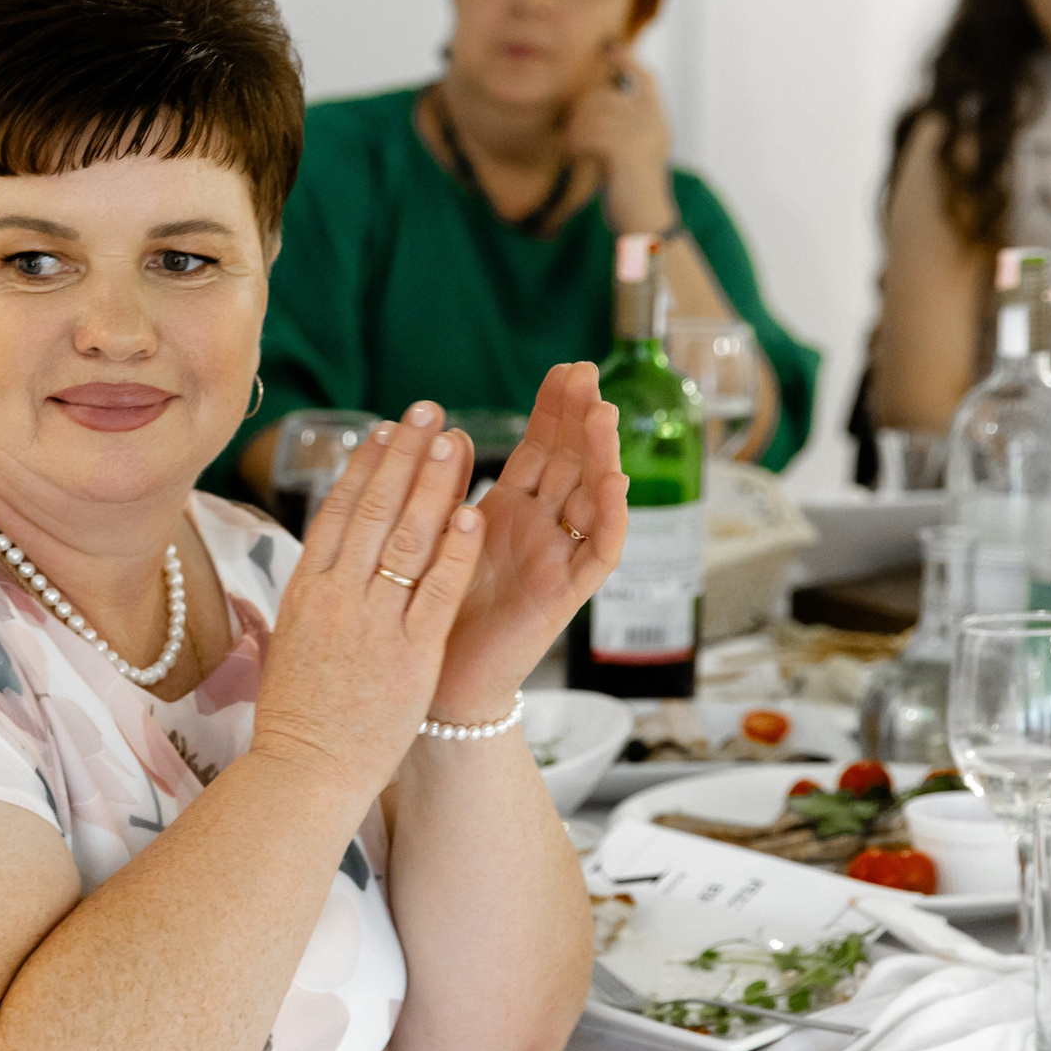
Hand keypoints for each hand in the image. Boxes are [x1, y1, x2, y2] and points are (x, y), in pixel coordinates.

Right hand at [251, 402, 486, 780]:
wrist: (304, 771)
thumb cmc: (297, 716)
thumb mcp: (289, 643)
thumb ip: (308, 599)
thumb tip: (317, 563)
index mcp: (304, 591)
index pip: (337, 511)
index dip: (363, 466)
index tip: (384, 431)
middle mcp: (336, 596)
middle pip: (373, 509)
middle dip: (404, 455)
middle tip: (427, 412)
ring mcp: (373, 623)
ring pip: (407, 538)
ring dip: (435, 484)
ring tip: (456, 442)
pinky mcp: (411, 654)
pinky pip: (437, 591)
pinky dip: (455, 551)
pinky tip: (473, 514)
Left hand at [430, 363, 627, 721]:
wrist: (436, 682)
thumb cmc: (436, 609)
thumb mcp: (440, 535)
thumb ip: (452, 488)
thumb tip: (455, 431)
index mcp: (509, 512)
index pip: (542, 449)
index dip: (554, 411)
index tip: (562, 368)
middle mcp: (540, 530)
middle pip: (573, 463)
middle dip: (581, 418)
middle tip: (589, 373)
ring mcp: (556, 560)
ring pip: (592, 499)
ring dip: (602, 455)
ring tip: (604, 414)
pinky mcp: (563, 597)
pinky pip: (597, 554)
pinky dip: (609, 519)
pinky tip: (614, 484)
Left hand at [565, 43, 673, 234]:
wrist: (645, 222)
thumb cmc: (632, 190)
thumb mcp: (629, 152)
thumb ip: (620, 127)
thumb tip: (593, 105)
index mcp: (656, 121)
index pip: (645, 80)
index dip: (627, 61)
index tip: (610, 45)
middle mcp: (654, 123)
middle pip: (607, 96)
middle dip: (582, 110)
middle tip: (572, 131)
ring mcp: (642, 135)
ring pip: (596, 113)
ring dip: (576, 129)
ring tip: (572, 146)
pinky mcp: (626, 151)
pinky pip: (591, 133)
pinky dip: (576, 142)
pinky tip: (574, 155)